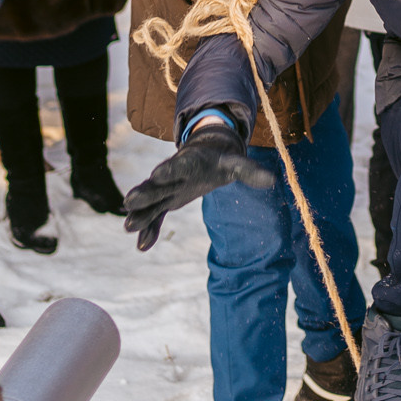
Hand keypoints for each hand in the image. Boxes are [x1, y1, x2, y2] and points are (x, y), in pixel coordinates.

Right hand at [122, 116, 274, 249]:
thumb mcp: (236, 164)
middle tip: (129, 201)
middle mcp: (174, 175)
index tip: (156, 175)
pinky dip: (150, 229)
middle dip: (145, 193)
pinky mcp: (167, 200)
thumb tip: (273, 180)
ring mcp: (167, 189)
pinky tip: (142, 247)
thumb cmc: (222, 160)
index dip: (168, 171)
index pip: (178, 166)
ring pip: (152, 202)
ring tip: (127, 227)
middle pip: (158, 184)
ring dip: (141, 214)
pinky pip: (156, 216)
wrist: (206, 154)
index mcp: (190, 162)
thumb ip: (251, 171)